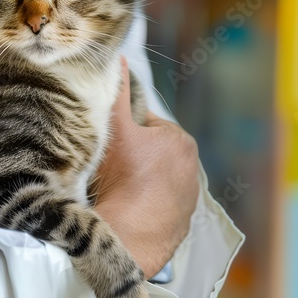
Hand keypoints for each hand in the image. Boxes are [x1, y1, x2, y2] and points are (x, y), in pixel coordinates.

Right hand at [92, 58, 199, 279]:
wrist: (125, 242)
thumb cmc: (121, 180)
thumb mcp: (115, 128)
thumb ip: (117, 89)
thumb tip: (117, 56)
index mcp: (180, 141)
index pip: (144, 124)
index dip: (121, 132)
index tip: (104, 144)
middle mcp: (192, 170)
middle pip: (149, 153)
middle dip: (130, 157)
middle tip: (106, 168)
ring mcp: (188, 203)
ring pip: (152, 180)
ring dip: (135, 182)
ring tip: (113, 191)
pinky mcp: (180, 229)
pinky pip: (156, 208)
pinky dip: (142, 207)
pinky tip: (124, 210)